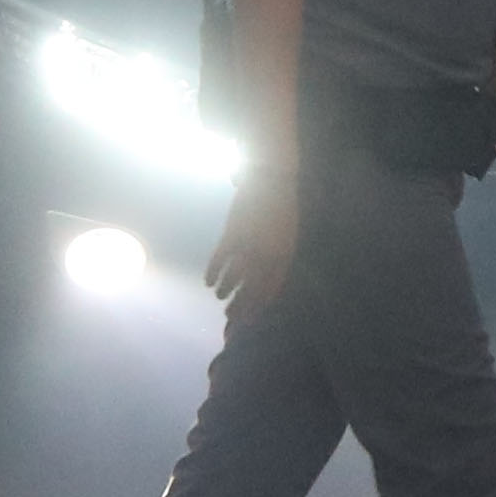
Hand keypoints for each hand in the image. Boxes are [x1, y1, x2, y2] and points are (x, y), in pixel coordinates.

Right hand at [205, 164, 302, 313]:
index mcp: (283, 257)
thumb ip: (278, 257)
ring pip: (233, 278)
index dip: (258, 307)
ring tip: (220, 296)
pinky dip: (212, 273)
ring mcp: (249, 246)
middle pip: (251, 290)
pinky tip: (208, 282)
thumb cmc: (281, 206)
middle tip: (230, 317)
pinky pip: (219, 261)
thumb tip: (266, 277)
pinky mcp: (232, 235)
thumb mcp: (287, 234)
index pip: (270, 291)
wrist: (271, 178)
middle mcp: (267, 256)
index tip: (249, 318)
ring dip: (225, 290)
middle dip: (240, 307)